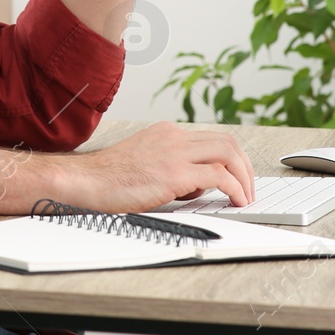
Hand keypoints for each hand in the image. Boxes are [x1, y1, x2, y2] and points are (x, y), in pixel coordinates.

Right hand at [59, 122, 254, 211]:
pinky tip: (235, 201)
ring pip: (228, 154)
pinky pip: (219, 177)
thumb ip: (172, 168)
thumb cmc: (108, 179)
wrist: (86, 181)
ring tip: (245, 197)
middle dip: (245, 166)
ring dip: (244, 177)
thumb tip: (196, 187)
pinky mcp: (174, 173)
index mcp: (166, 133)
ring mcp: (175, 152)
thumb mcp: (145, 164)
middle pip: (227, 142)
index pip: (211, 139)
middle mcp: (173, 136)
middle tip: (248, 188)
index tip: (238, 177)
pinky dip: (234, 189)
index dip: (231, 159)